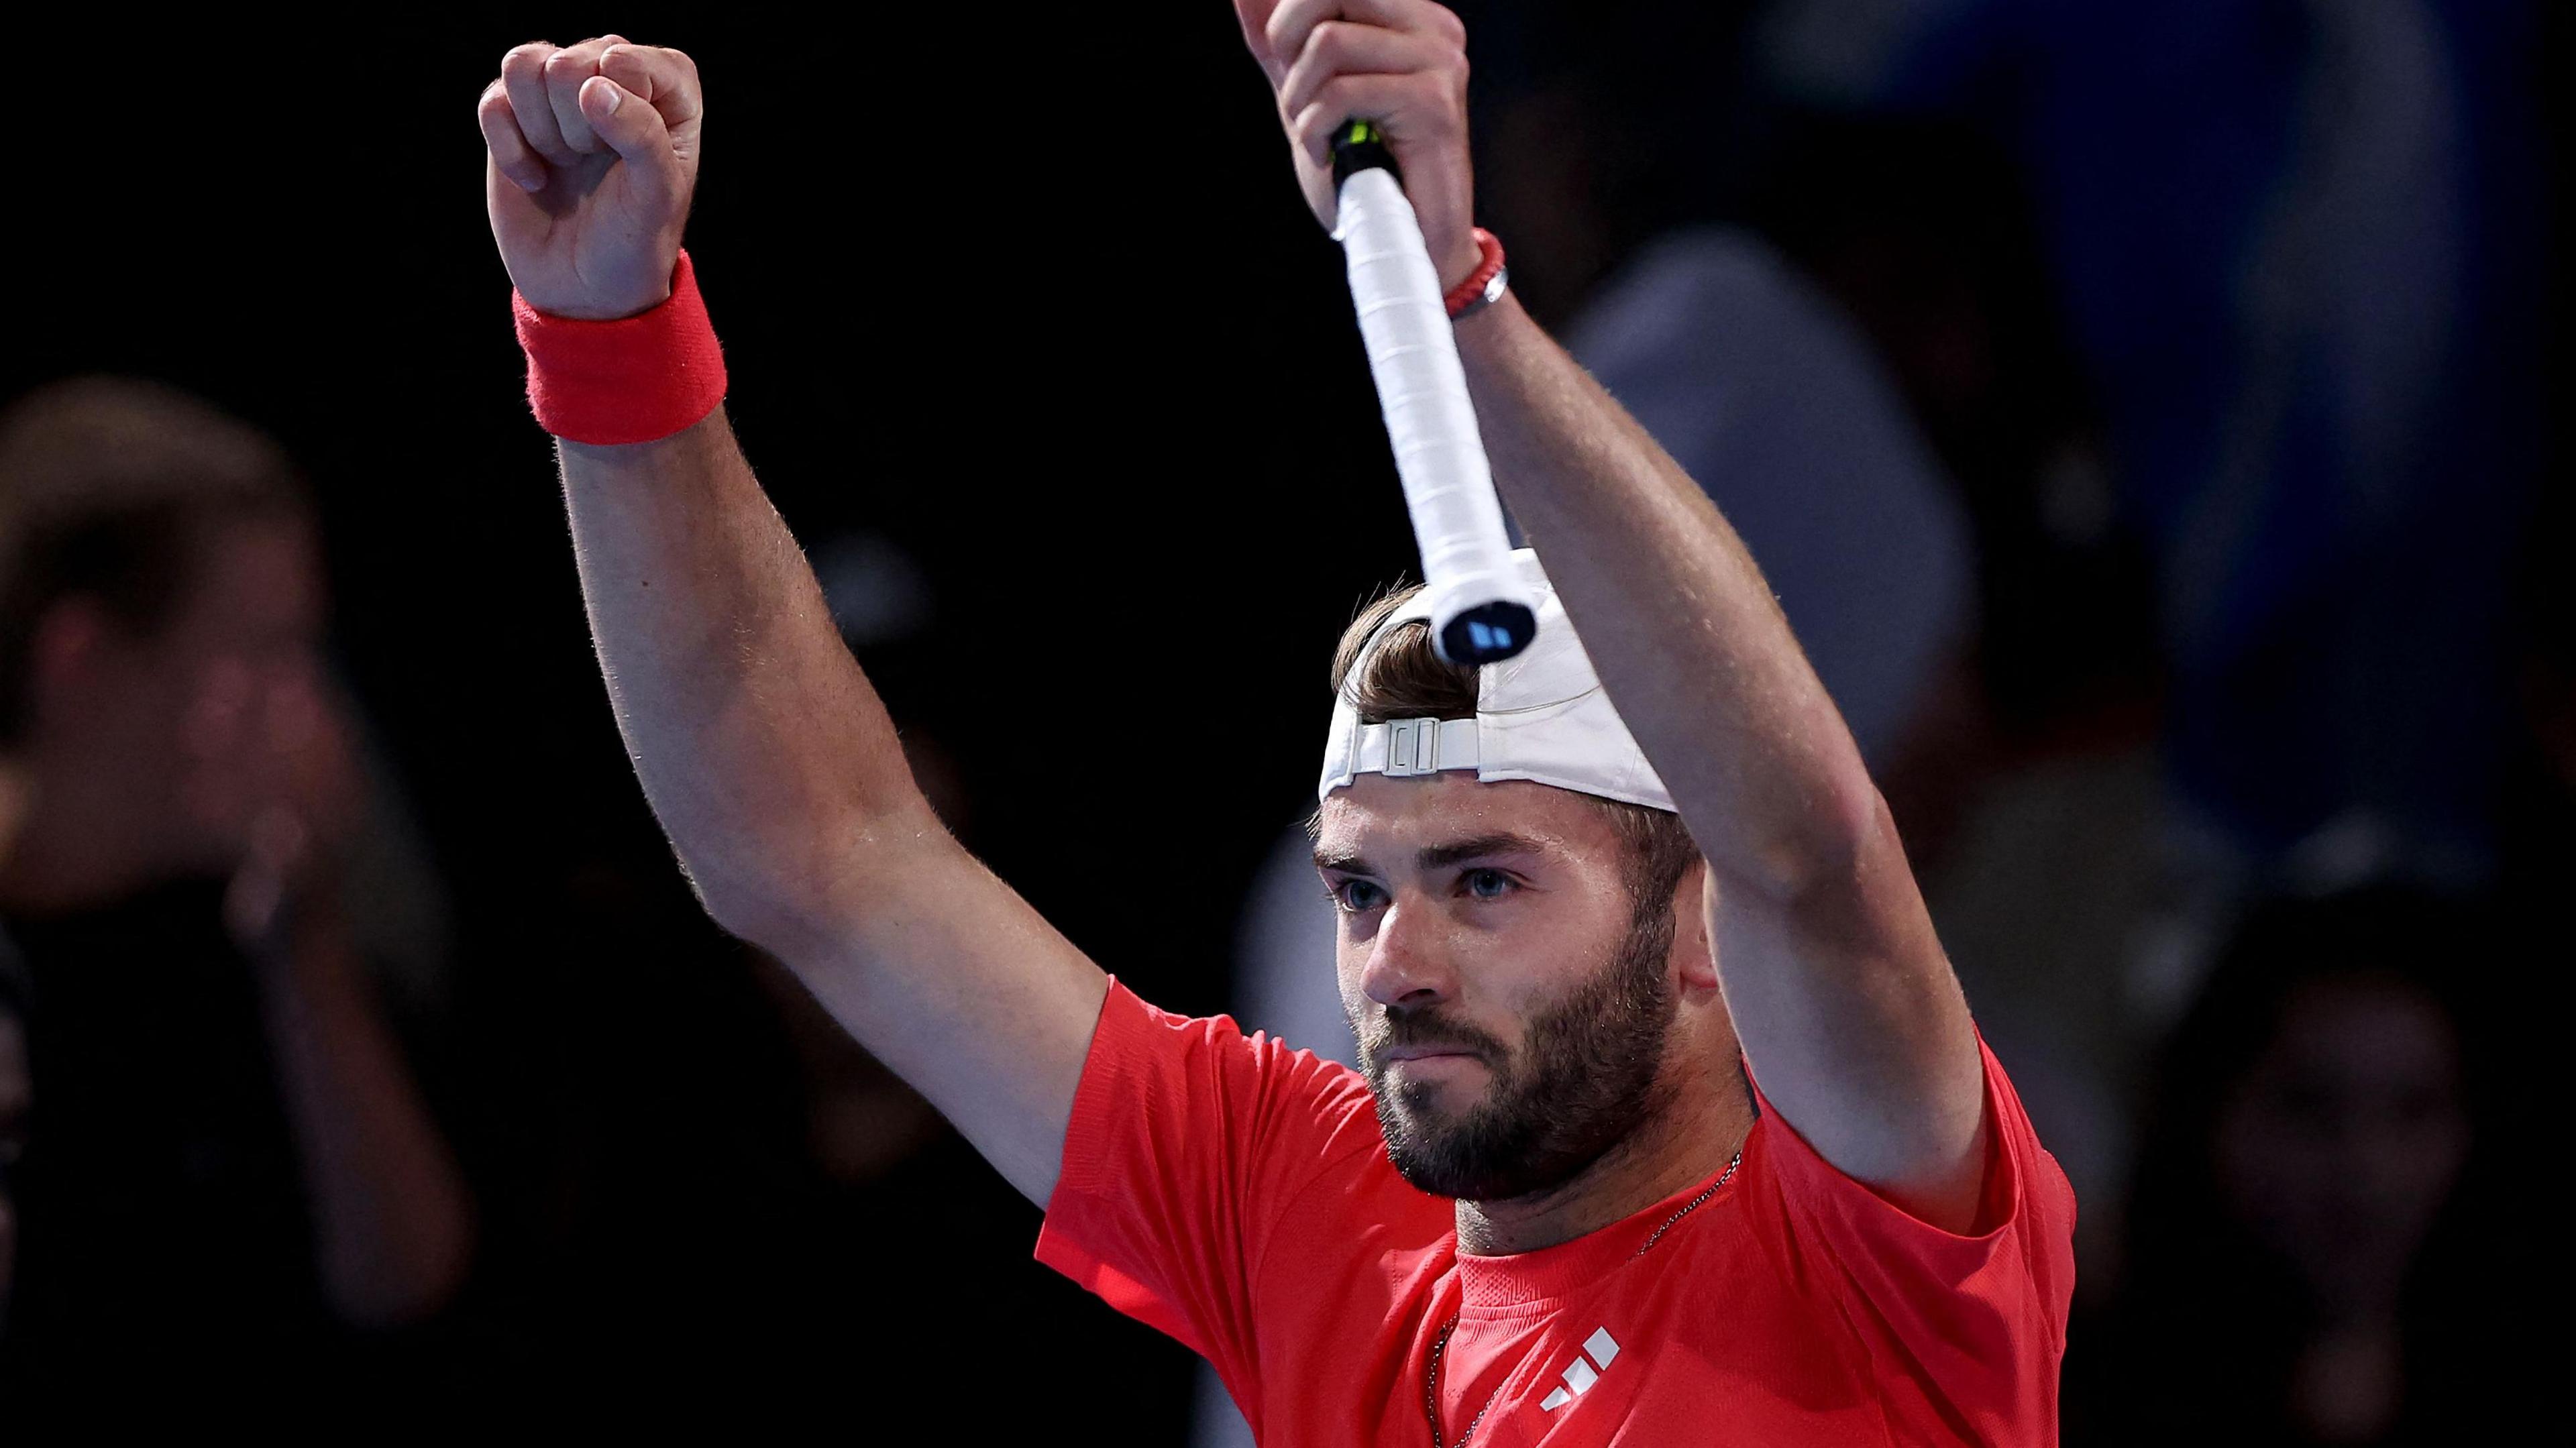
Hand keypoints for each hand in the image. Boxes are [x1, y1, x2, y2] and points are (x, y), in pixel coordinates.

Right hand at [476, 37, 703, 318]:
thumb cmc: (634, 239)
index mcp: (665, 91)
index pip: (629, 59)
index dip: (619, 108)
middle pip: (571, 62)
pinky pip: (493, 100)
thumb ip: (641, 134)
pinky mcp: (514, 116)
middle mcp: (612, 79)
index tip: (626, 154)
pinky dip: (509, 147)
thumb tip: (593, 87)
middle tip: (593, 165)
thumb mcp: (657, 195)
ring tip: (565, 163)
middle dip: (577, 127)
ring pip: (525, 65)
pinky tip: (535, 179)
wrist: (583, 288)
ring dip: (541, 129)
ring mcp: (559, 95)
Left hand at [1232, 0, 1478, 290]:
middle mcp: (1432, 28)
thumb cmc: (1364, 173)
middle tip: (1297, 95)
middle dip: (1287, 42)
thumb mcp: (1308, 93)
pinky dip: (1315, 130)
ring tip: (1317, 134)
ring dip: (1301, 98)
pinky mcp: (1432, 103)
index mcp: (1410, 17)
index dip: (1288, 17)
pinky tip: (1330, 155)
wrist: (1411, 243)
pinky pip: (1341, 93)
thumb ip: (1280, 40)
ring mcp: (1437, 62)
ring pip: (1329, 41)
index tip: (1290, 66)